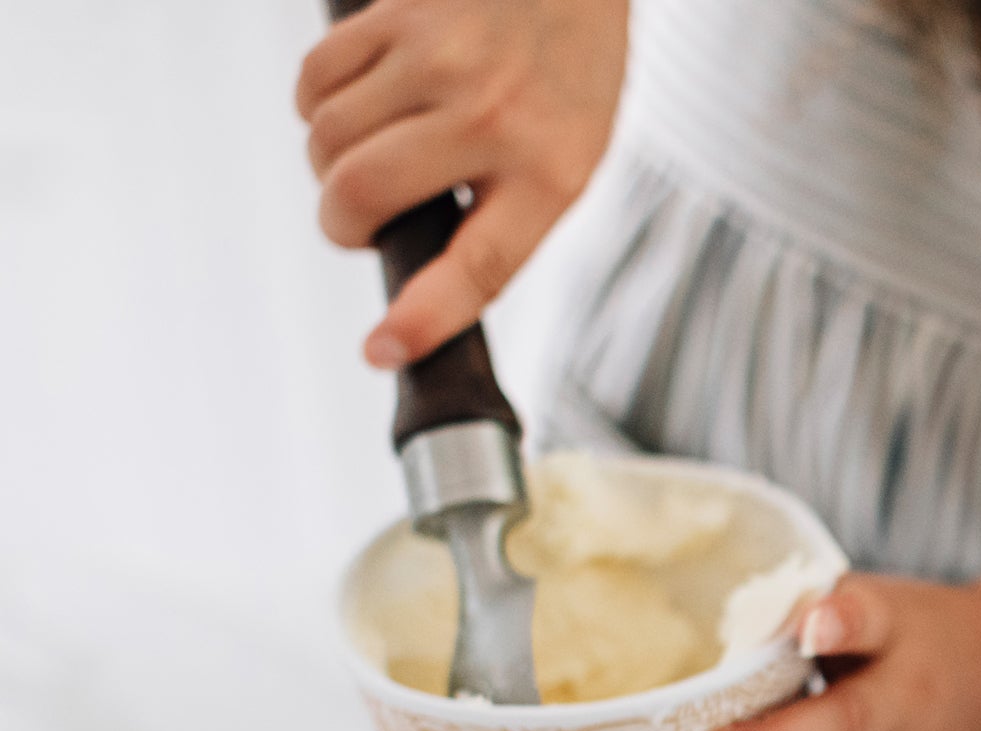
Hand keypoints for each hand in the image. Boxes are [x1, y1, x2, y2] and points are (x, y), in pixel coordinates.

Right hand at [295, 0, 627, 367]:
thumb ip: (502, 218)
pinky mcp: (397, 14)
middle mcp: (494, 116)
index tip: (381, 351)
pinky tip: (355, 104)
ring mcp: (441, 60)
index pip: (478, 266)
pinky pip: (314, 81)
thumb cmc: (569, 76)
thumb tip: (417, 290)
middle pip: (361, 194)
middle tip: (360, 222)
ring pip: (326, 140)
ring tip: (372, 153)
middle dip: (341, 225)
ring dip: (328, 163)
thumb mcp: (567, 160)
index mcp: (551, 171)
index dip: (423, 319)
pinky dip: (316, 106)